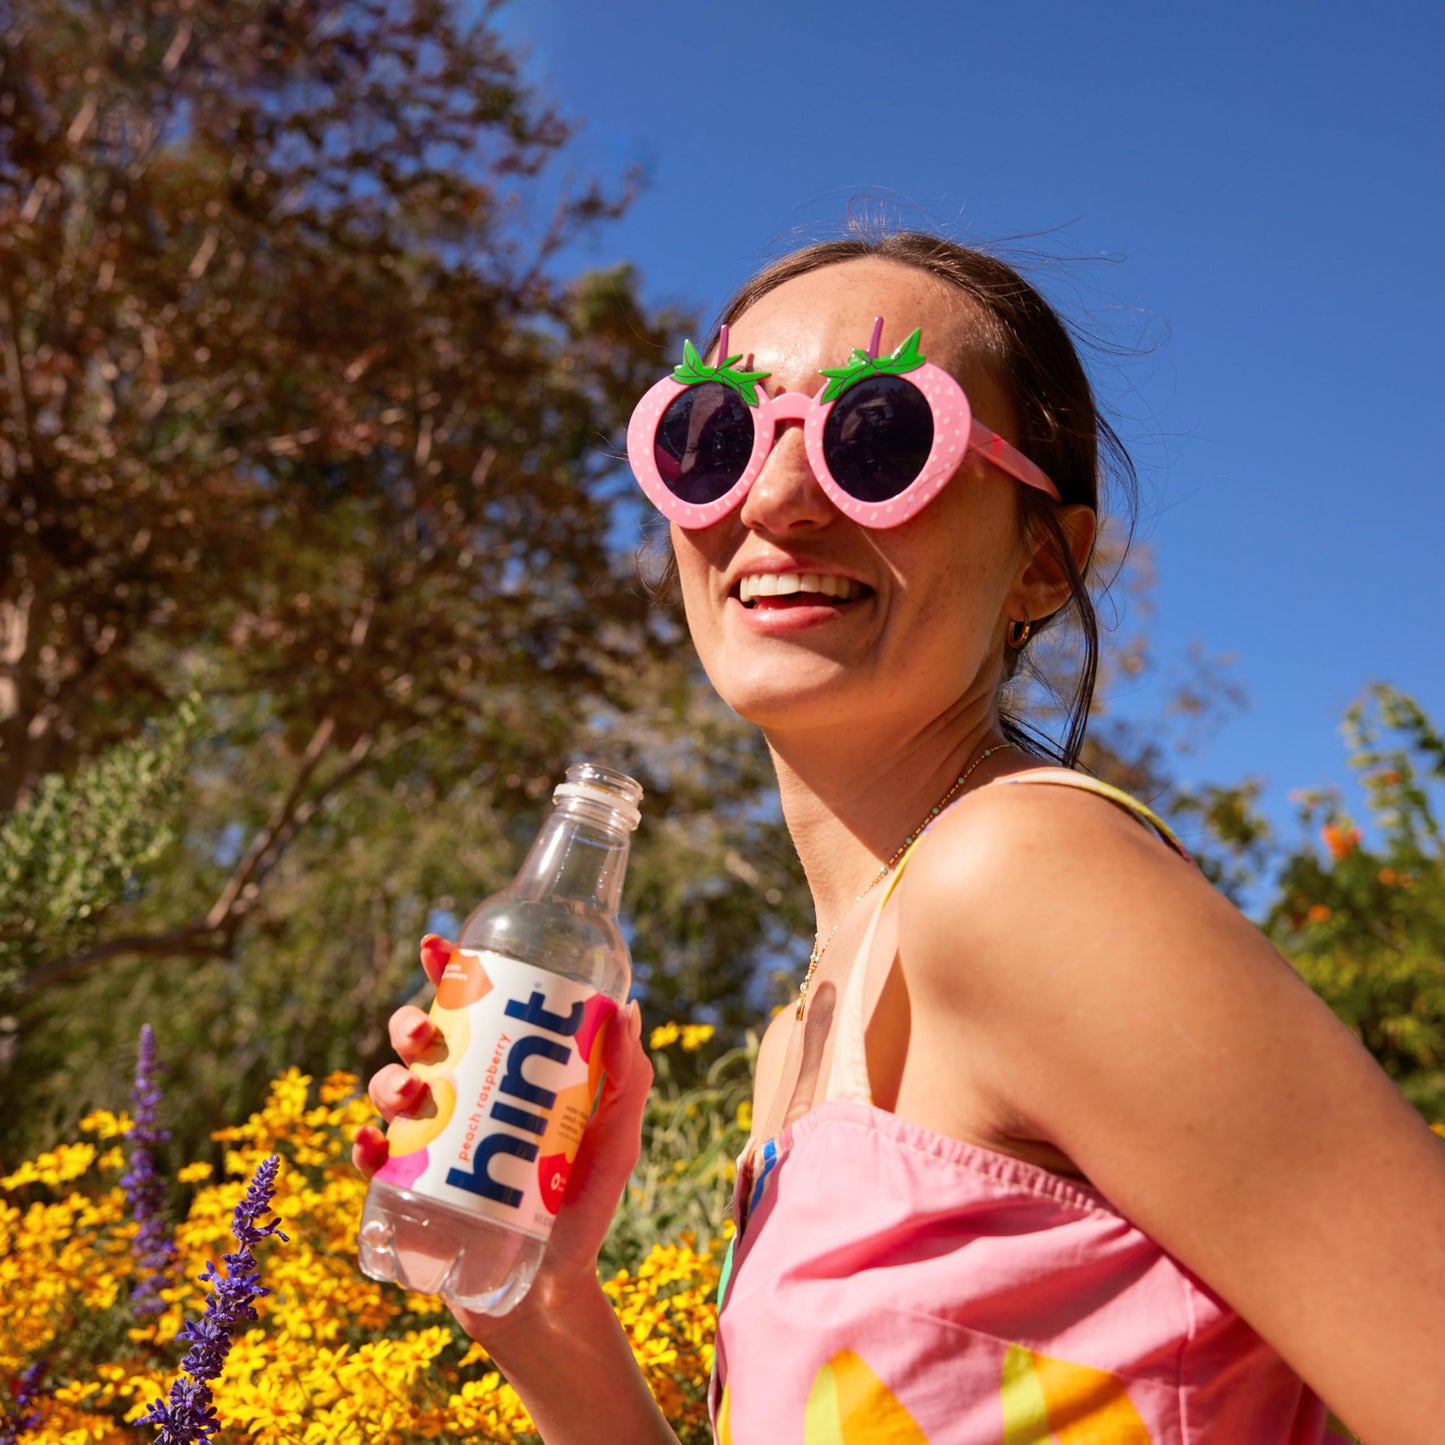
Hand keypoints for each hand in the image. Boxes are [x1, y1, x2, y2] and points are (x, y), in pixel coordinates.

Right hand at [353, 933, 653, 1343]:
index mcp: (502, 1071)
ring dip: (387, 1081)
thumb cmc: (586, 1207)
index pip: (471, 1009)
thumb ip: (629, 1078)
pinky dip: (362, 1147)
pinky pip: (371, 1164)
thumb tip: (626, 1007)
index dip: (448, 972)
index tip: (439, 946)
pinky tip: (371, 1144)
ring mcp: (429, 1144)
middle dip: (409, 1024)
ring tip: (413, 1095)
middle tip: (426, 1034)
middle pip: (419, 1042)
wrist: (554, 1292)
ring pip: (389, 1093)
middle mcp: (459, 1098)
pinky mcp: (407, 1194)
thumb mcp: (617, 1139)